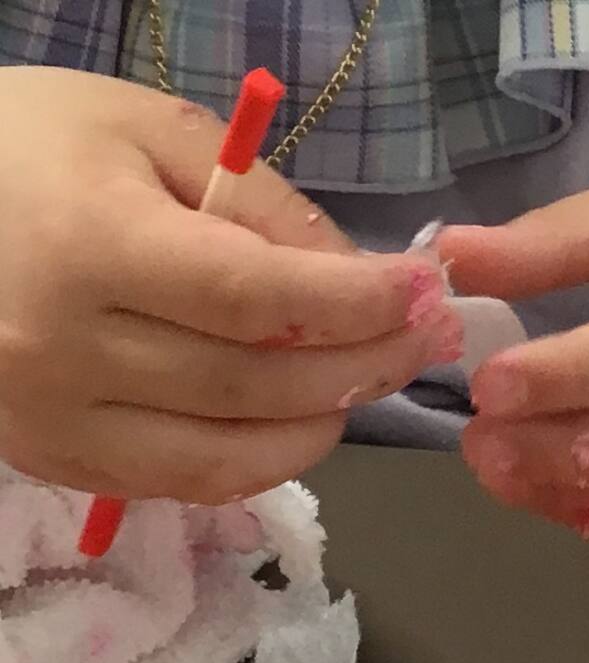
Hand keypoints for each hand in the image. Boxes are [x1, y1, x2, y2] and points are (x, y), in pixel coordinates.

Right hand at [0, 68, 445, 503]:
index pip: (258, 298)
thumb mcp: (137, 128)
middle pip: (256, 384)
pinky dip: (261, 461)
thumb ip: (254, 200)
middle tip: (421, 340)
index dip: (356, 304)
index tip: (422, 293)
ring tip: (367, 380)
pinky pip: (189, 482)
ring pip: (232, 452)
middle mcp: (71, 349)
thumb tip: (353, 273)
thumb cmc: (24, 150)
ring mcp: (61, 420)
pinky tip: (300, 422)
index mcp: (90, 248)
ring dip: (322, 424)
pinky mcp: (60, 461)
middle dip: (360, 365)